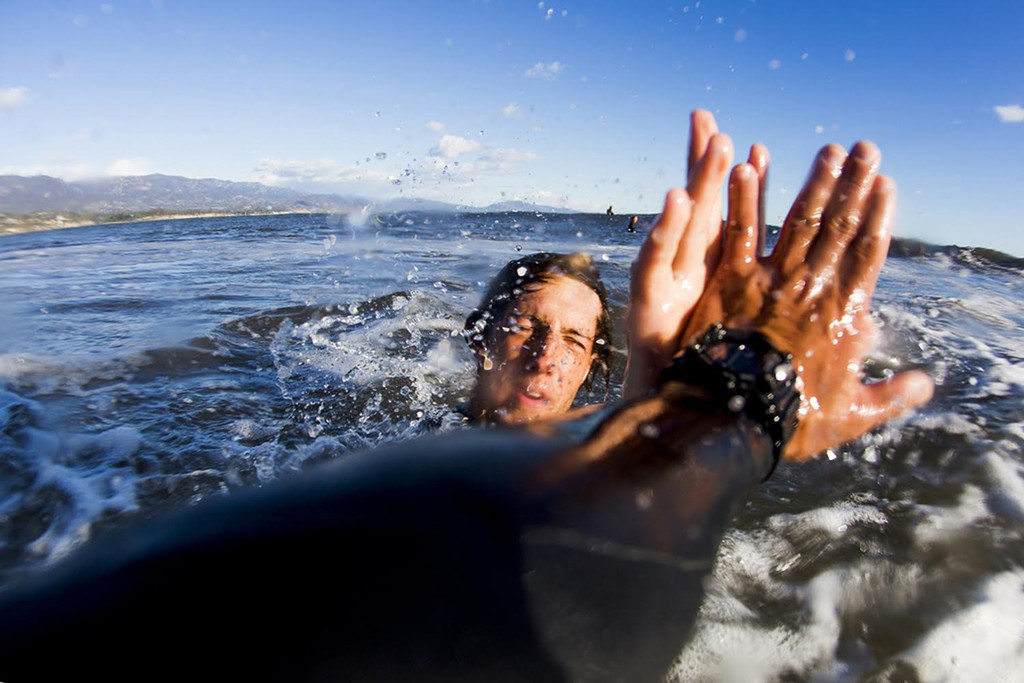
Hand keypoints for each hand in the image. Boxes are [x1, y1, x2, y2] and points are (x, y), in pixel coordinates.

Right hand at [622, 111, 767, 398]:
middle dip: (705, 162)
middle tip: (707, 118)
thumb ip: (768, 315)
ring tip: (713, 141)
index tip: (759, 148)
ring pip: (685, 223)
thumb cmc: (703, 375)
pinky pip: (658, 258)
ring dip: (699, 181)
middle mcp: (688, 271)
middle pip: (702, 206)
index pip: (733, 219)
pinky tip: (678, 198)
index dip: (746, 184)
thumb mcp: (737, 342)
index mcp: (714, 275)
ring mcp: (668, 281)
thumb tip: (813, 299)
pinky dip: (668, 227)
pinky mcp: (648, 300)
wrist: (668, 408)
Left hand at [681, 141, 933, 459]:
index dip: (878, 216)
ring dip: (814, 184)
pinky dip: (742, 200)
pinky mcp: (730, 283)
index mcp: (843, 315)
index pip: (868, 254)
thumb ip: (889, 395)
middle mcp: (812, 290)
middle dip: (854, 185)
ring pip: (798, 222)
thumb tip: (925, 385)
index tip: (886, 183)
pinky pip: (737, 233)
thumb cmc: (791, 421)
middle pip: (839, 228)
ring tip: (827, 151)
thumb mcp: (852, 416)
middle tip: (864, 147)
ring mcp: (771, 282)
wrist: (733, 421)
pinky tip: (747, 168)